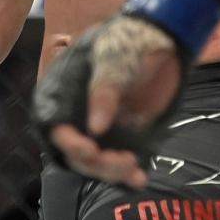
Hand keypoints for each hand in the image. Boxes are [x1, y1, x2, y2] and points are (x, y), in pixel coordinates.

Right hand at [33, 14, 183, 187]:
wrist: (163, 40)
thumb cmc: (129, 42)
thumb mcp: (113, 61)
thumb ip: (104, 93)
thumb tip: (95, 129)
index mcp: (62, 93)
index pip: (55, 126)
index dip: (70, 143)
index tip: (91, 150)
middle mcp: (76, 115)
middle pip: (76, 152)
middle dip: (97, 162)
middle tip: (123, 161)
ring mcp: (99, 128)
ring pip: (96, 162)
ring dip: (112, 171)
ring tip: (134, 169)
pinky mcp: (120, 136)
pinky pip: (117, 160)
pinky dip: (126, 173)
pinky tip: (139, 178)